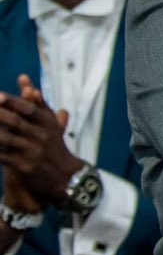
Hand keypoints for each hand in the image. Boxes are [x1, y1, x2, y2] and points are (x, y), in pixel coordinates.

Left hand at [0, 76, 82, 208]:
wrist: (63, 176)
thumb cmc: (51, 144)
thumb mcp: (48, 122)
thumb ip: (34, 100)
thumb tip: (22, 78)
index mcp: (47, 123)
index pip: (29, 110)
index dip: (13, 102)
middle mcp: (41, 136)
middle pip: (15, 123)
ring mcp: (32, 152)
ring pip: (6, 140)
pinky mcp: (24, 167)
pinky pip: (2, 157)